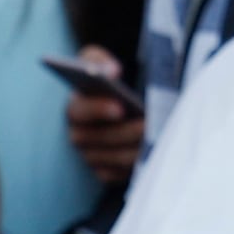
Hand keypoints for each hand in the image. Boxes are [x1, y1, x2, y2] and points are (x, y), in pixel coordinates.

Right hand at [65, 44, 143, 186]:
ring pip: (115, 157)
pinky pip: (122, 173)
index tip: (120, 107)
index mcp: (75, 108)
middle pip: (101, 138)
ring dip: (136, 148)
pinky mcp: (105, 172)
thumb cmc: (105, 80)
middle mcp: (79, 135)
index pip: (80, 111)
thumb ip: (98, 60)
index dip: (98, 109)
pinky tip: (154, 152)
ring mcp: (91, 157)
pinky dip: (137, 163)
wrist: (116, 103)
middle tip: (149, 123)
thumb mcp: (97, 62)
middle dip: (127, 131)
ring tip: (158, 138)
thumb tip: (111, 71)